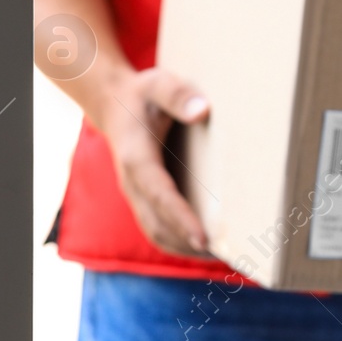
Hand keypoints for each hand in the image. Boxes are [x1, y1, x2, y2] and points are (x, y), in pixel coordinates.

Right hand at [100, 67, 210, 257]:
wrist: (113, 103)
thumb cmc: (142, 93)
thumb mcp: (158, 83)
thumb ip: (178, 94)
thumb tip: (202, 110)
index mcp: (136, 158)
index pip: (160, 195)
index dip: (181, 218)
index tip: (204, 237)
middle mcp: (132, 183)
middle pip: (158, 224)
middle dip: (188, 243)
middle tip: (228, 255)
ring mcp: (136, 193)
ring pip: (156, 231)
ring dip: (185, 248)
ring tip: (224, 257)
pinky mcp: (144, 196)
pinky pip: (158, 226)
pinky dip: (179, 241)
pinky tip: (207, 245)